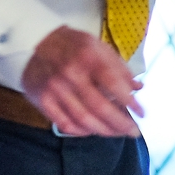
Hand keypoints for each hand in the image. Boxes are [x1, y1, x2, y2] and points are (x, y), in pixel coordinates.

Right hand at [21, 26, 143, 137]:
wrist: (32, 41)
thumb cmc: (71, 45)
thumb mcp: (97, 46)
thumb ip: (118, 67)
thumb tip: (138, 88)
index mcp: (87, 55)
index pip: (114, 84)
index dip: (130, 102)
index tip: (142, 113)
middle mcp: (70, 73)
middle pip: (100, 107)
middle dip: (121, 123)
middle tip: (133, 132)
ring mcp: (55, 88)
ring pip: (84, 120)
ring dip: (105, 130)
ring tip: (118, 133)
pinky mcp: (43, 100)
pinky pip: (66, 124)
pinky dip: (82, 131)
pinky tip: (93, 130)